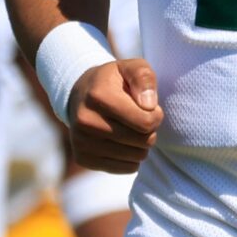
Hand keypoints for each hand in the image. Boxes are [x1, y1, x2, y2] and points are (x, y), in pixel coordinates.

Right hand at [66, 58, 160, 172]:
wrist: (80, 95)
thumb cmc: (114, 81)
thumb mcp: (132, 67)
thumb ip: (145, 78)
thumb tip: (149, 106)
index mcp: (99, 96)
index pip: (146, 122)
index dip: (156, 115)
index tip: (150, 107)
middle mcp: (86, 121)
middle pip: (143, 141)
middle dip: (149, 130)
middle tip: (140, 119)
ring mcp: (82, 142)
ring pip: (137, 157)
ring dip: (141, 144)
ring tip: (131, 129)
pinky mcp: (83, 158)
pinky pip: (126, 168)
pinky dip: (131, 157)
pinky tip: (122, 142)